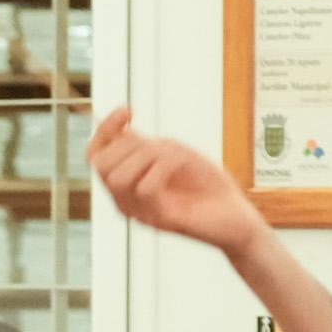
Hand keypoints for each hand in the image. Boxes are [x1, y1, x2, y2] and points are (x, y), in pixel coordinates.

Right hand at [86, 107, 267, 259]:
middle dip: (129, 144)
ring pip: (118, 177)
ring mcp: (141, 213)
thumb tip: (120, 132)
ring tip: (175, 157)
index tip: (128, 110)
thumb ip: (143, 146)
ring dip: (147, 156)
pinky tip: (182, 162)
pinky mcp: (161, 220)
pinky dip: (164, 165)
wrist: (237, 217)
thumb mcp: (172, 154)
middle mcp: (127, 201)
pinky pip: (145, 187)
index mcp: (126, 185)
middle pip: (101, 165)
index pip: (94, 155)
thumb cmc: (207, 185)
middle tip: (161, 146)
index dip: (105, 129)